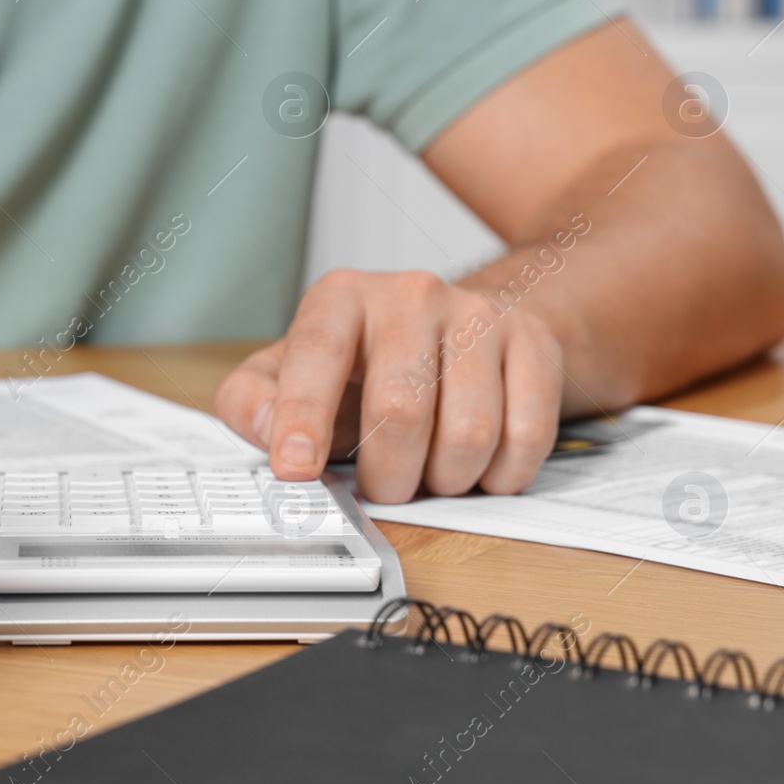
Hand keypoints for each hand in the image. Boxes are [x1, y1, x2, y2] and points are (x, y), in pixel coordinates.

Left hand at [214, 269, 562, 502]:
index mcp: (341, 298)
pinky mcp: (532, 343)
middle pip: (401, 408)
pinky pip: (528, 435)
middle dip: (387, 475)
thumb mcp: (286, 374)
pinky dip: (500, 474)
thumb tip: (267, 428)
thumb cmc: (359, 364)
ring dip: (446, 480)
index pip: (317, 354)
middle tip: (383, 489)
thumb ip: (251, 402)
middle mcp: (410, 294)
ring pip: (470, 431)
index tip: (295, 469)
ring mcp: (477, 314)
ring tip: (430, 474)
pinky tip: (479, 466)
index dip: (303, 418)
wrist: (451, 328)